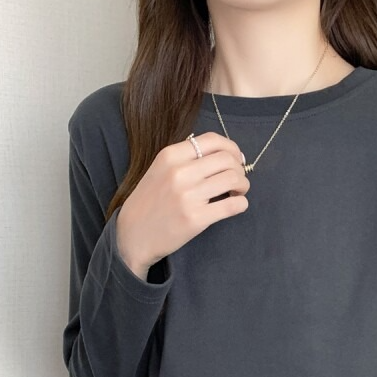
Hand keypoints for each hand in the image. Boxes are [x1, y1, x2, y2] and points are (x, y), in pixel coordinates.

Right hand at [116, 131, 249, 275]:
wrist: (133, 235)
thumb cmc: (150, 202)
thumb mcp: (160, 170)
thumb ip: (186, 159)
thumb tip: (224, 154)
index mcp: (170, 156)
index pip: (212, 140)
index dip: (231, 148)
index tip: (236, 159)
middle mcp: (180, 172)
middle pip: (227, 159)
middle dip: (239, 169)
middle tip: (238, 180)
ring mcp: (188, 196)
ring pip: (233, 179)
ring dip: (243, 185)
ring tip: (237, 192)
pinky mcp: (197, 219)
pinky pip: (233, 205)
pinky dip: (241, 203)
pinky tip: (237, 205)